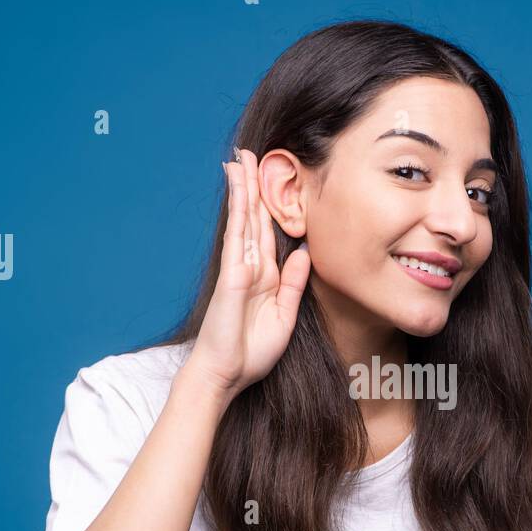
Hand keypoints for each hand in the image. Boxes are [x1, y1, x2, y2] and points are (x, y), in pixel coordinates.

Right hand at [181, 148, 311, 405]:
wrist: (226, 376)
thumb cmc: (251, 355)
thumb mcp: (284, 317)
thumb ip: (292, 285)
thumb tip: (304, 255)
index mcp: (264, 278)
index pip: (268, 235)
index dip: (269, 207)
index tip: (271, 181)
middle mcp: (250, 267)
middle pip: (253, 219)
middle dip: (252, 186)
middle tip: (251, 154)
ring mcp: (238, 268)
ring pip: (243, 220)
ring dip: (243, 188)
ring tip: (241, 158)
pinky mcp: (232, 274)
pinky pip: (237, 235)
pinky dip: (238, 210)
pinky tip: (238, 188)